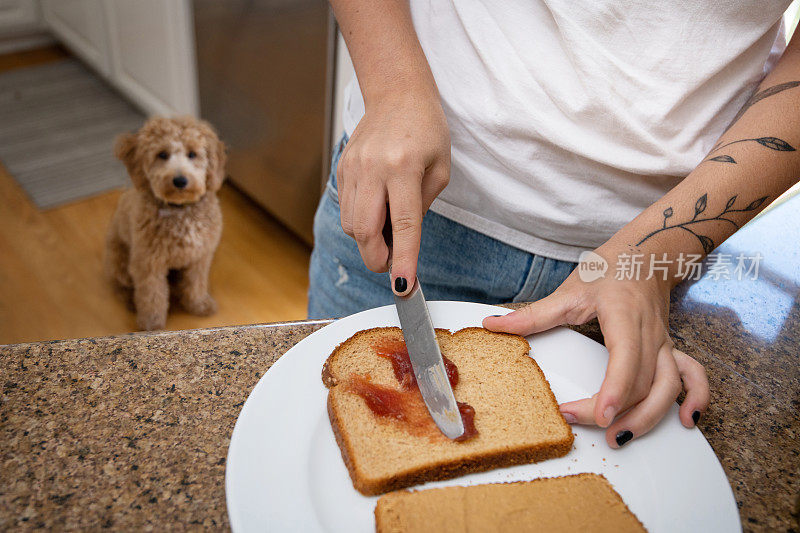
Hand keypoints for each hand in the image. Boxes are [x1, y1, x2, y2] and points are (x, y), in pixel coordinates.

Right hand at [337, 90, 449, 293]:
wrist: (397, 94)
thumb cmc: (426, 129)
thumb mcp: (440, 168)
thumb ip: (423, 207)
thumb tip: (403, 240)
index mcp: (403, 168)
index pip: (404, 224)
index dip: (404, 259)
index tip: (404, 286)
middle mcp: (373, 169)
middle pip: (364, 232)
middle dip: (377, 259)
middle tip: (393, 264)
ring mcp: (352, 169)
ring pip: (350, 225)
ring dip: (368, 241)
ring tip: (387, 231)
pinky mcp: (342, 169)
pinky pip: (345, 209)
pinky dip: (359, 222)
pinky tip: (376, 211)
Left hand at [483, 247, 709, 447]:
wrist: (646, 252)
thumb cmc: (610, 268)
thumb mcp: (569, 289)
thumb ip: (532, 314)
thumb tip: (493, 325)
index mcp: (625, 316)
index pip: (625, 359)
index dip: (614, 390)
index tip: (598, 415)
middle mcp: (650, 333)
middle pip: (643, 383)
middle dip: (616, 411)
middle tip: (581, 422)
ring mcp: (664, 343)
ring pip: (669, 386)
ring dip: (649, 416)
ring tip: (618, 437)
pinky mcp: (670, 349)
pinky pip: (692, 376)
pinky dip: (696, 398)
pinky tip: (685, 421)